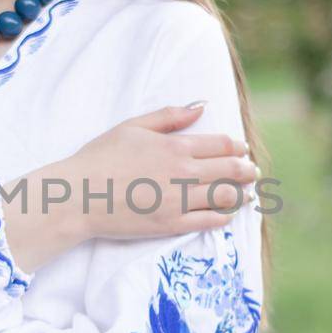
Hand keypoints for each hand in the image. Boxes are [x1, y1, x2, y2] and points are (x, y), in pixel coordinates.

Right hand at [65, 103, 258, 241]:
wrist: (79, 196)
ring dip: (241, 194)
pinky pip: (210, 221)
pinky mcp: (173, 225)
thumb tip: (201, 107)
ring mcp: (180, 201)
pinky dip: (224, 216)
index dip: (237, 146)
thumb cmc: (100, 158)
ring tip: (246, 193)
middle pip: (231, 170)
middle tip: (252, 172)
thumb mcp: (132, 127)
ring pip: (226, 196)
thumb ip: (169, 116)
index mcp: (176, 146)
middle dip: (246, 170)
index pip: (222, 145)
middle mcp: (184, 173)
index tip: (242, 149)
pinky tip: (226, 214)